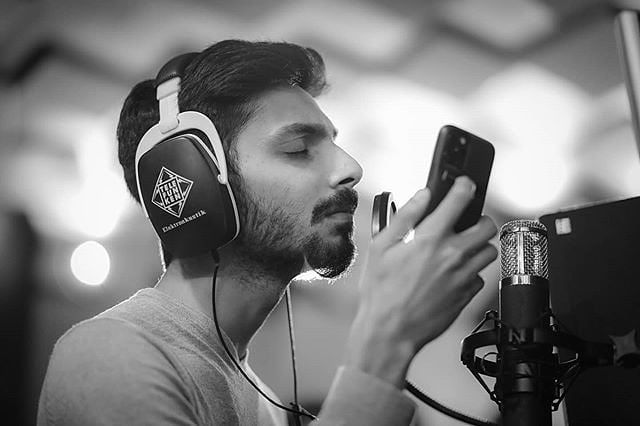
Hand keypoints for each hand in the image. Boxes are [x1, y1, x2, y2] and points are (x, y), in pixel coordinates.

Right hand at [346, 176, 497, 386]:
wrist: (390, 331)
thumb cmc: (380, 291)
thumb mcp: (381, 247)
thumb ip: (405, 216)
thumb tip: (422, 195)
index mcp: (430, 238)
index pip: (459, 200)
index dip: (464, 186)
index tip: (464, 184)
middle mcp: (453, 255)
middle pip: (487, 226)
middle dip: (478, 220)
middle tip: (465, 224)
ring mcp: (463, 276)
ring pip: (489, 251)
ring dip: (478, 246)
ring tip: (460, 250)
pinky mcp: (467, 295)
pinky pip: (480, 277)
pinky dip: (471, 272)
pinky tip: (453, 275)